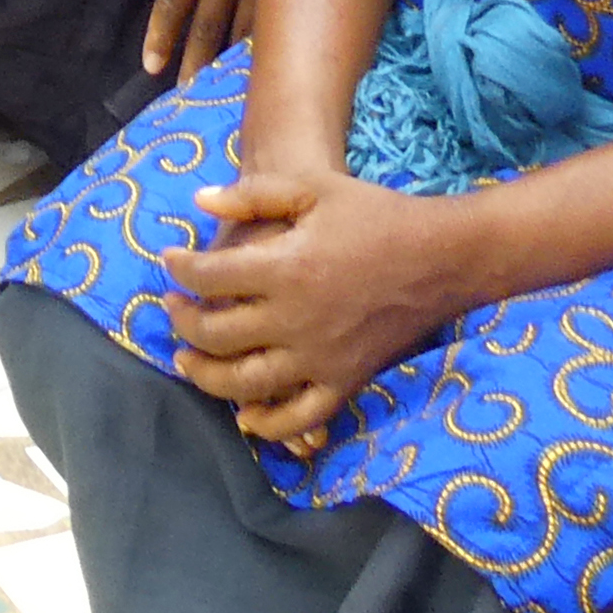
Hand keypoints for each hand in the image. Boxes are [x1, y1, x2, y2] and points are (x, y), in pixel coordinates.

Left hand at [114, 0, 270, 80]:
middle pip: (206, 25)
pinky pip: (278, 15)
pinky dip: (267, 42)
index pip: (173, 3)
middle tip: (182, 94)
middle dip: (192, 61)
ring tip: (218, 89)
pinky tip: (263, 63)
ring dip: (228, 59)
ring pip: (243, 28)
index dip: (161, 37)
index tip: (151, 67)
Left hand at [160, 167, 475, 451]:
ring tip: (186, 359)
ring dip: (205, 375)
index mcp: (285, 269)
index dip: (180, 268)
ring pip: (245, 384)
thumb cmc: (375, 215)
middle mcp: (296, 320)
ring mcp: (320, 359)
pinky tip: (245, 415)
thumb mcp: (313, 188)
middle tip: (172, 307)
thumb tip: (199, 201)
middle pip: (216, 334)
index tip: (171, 261)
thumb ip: (253, 194)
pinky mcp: (345, 382)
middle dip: (183, 320)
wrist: (442, 257)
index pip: (209, 277)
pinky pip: (299, 418)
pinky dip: (267, 425)